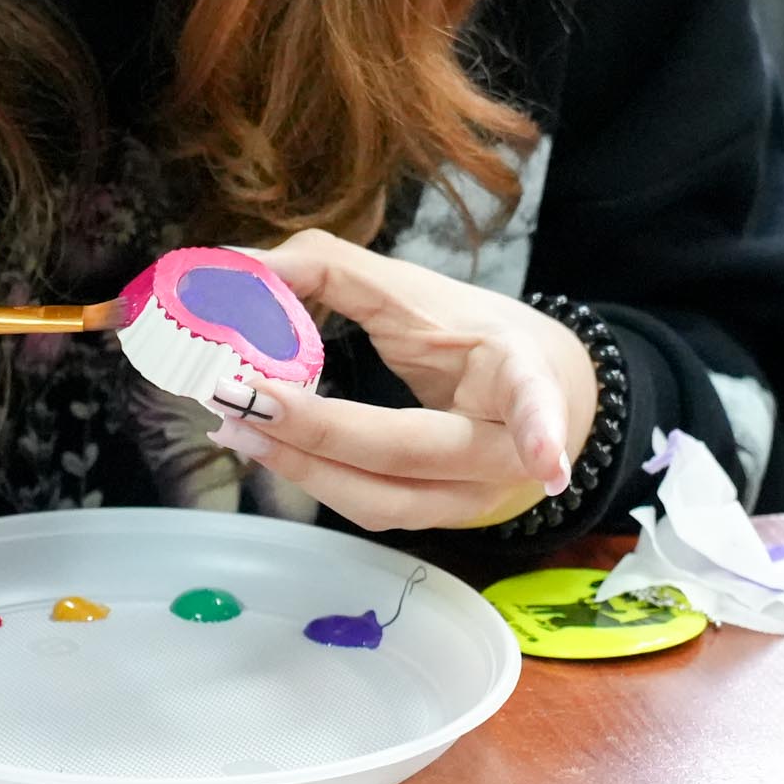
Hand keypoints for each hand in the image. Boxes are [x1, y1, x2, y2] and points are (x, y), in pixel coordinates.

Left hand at [210, 229, 597, 531]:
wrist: (534, 394)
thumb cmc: (473, 337)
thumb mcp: (419, 291)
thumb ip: (334, 270)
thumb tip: (242, 263)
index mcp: (519, 374)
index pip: (532, 401)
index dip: (539, 432)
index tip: (547, 466)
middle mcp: (503, 449)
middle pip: (413, 454)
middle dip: (322, 433)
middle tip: (248, 397)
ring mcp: (472, 496)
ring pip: (384, 500)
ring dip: (302, 466)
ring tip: (236, 425)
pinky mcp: (438, 519)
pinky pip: (370, 507)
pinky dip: (313, 476)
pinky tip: (264, 445)